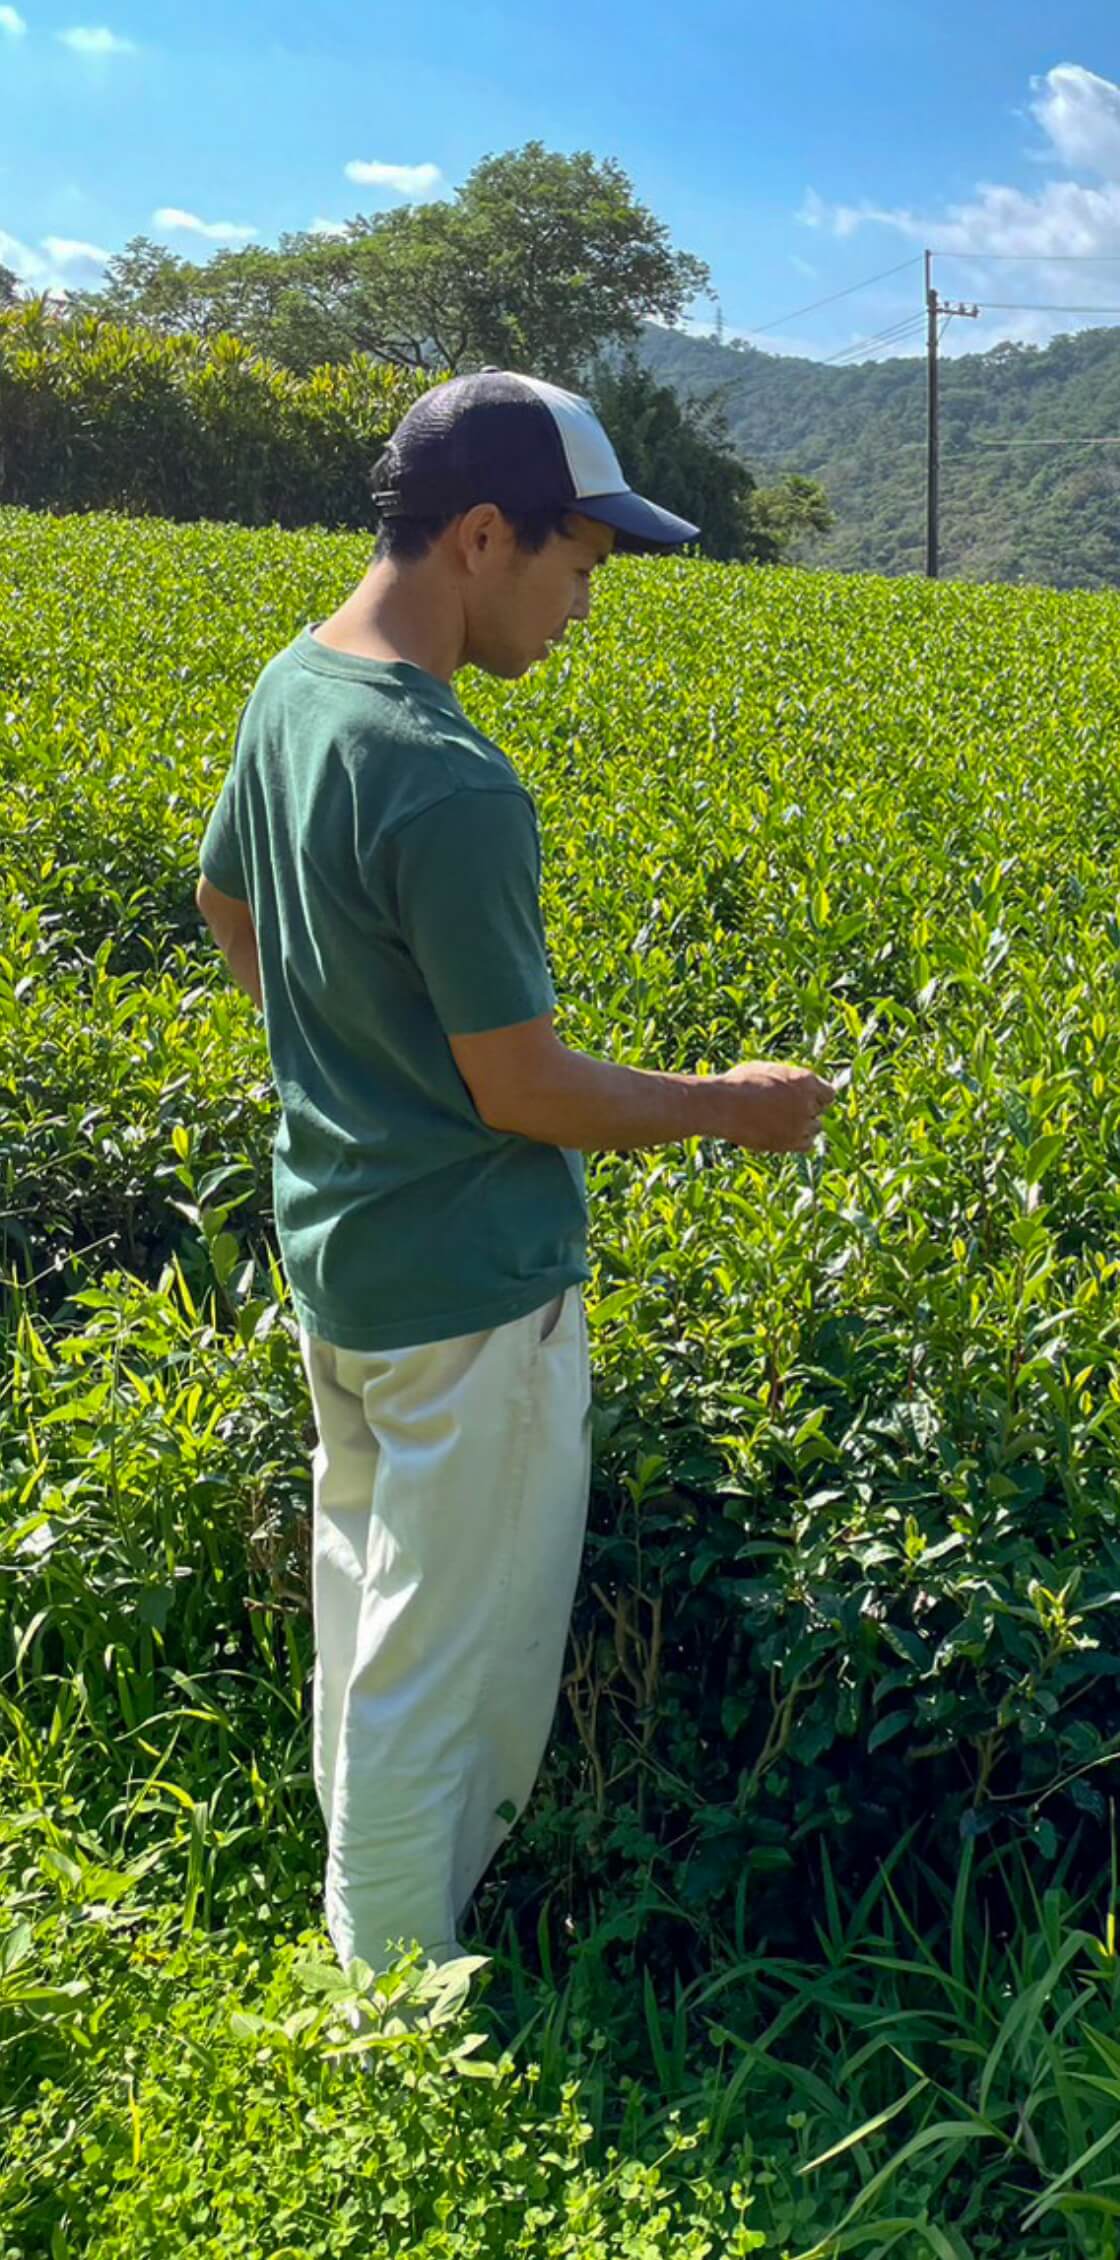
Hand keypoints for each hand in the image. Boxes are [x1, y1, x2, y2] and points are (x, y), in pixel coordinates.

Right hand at [713, 1060, 835, 1152]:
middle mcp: (808, 1103)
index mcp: (805, 1080)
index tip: (806, 1098)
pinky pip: (807, 1145)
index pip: (829, 1094)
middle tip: (787, 1110)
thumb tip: (796, 1086)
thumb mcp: (768, 1070)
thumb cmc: (740, 1084)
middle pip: (821, 1112)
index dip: (817, 1096)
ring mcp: (800, 1125)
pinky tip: (782, 1134)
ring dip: (803, 1126)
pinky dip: (799, 1141)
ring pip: (815, 1129)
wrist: (723, 1106)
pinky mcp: (790, 1143)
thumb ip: (789, 1080)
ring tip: (781, 1122)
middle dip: (808, 1111)